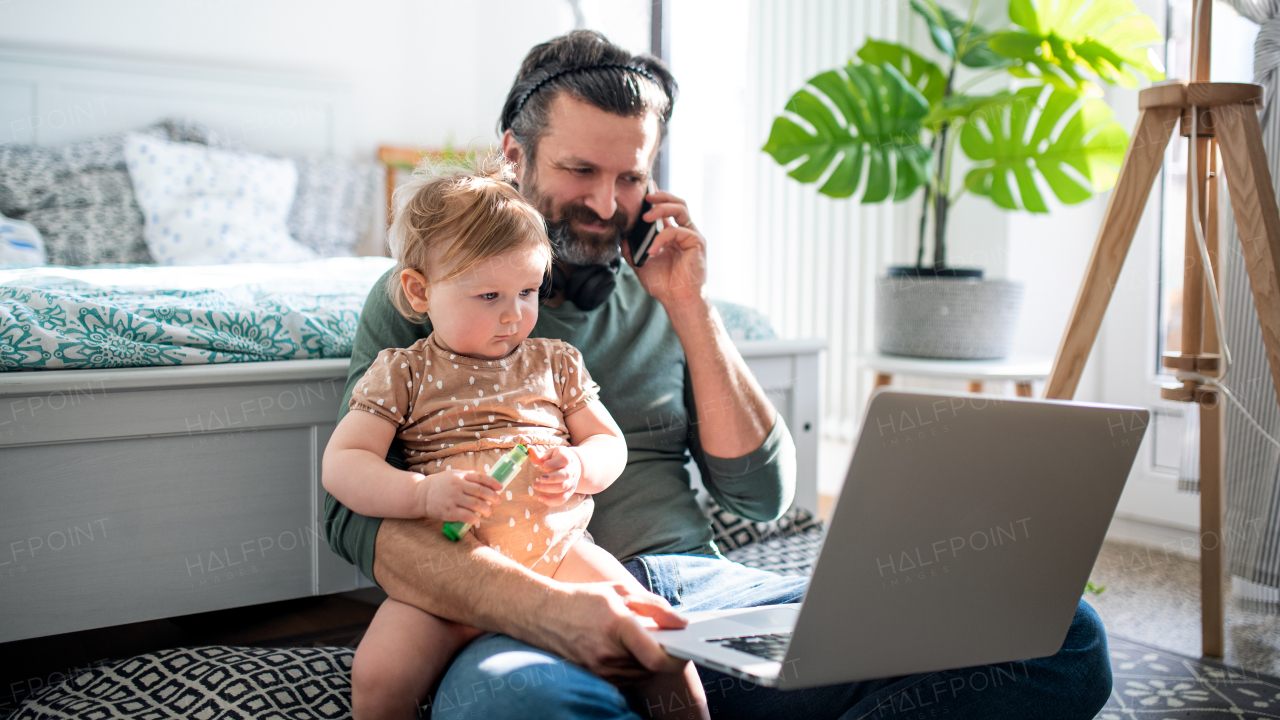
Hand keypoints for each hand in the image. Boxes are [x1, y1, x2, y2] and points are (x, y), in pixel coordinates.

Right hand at [413, 469, 502, 522]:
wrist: (421, 494)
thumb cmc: (441, 484)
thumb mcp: (454, 475)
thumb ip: (469, 478)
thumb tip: (488, 483)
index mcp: (460, 476)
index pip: (481, 478)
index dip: (493, 483)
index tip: (500, 487)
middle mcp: (457, 487)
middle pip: (480, 492)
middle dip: (492, 497)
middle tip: (497, 501)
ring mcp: (453, 499)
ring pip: (475, 504)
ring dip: (485, 509)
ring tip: (488, 512)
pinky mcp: (449, 511)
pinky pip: (465, 516)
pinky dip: (474, 518)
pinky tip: (477, 520)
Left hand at [528, 445, 582, 505]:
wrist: (573, 465)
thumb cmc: (558, 458)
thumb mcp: (550, 454)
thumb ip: (539, 455)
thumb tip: (529, 450)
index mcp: (567, 458)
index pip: (563, 460)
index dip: (553, 464)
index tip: (544, 465)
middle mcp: (571, 470)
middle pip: (564, 475)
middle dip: (551, 478)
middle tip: (540, 479)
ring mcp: (571, 481)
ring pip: (563, 487)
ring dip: (548, 488)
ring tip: (536, 486)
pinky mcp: (569, 491)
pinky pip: (562, 498)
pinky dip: (552, 501)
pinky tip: (541, 498)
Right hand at [543, 580, 689, 679]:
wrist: (543, 614)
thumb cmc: (584, 599)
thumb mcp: (621, 591)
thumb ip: (655, 607)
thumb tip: (681, 622)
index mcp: (618, 626)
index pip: (657, 658)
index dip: (677, 658)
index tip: (685, 648)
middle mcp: (608, 653)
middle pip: (652, 666)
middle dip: (663, 654)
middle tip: (663, 637)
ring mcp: (600, 668)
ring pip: (640, 673)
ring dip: (648, 660)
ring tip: (640, 639)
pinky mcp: (595, 676)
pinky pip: (626, 677)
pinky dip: (633, 665)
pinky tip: (625, 648)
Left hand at [621, 190, 706, 307]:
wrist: (678, 301)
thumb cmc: (663, 285)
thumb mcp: (640, 263)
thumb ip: (631, 248)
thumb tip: (621, 234)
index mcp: (672, 235)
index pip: (666, 210)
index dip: (656, 197)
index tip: (643, 190)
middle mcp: (684, 232)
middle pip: (677, 202)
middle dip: (661, 196)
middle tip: (646, 196)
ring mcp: (692, 236)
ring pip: (681, 208)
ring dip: (662, 208)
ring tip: (645, 216)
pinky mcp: (696, 242)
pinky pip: (677, 230)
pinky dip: (661, 238)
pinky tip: (652, 251)